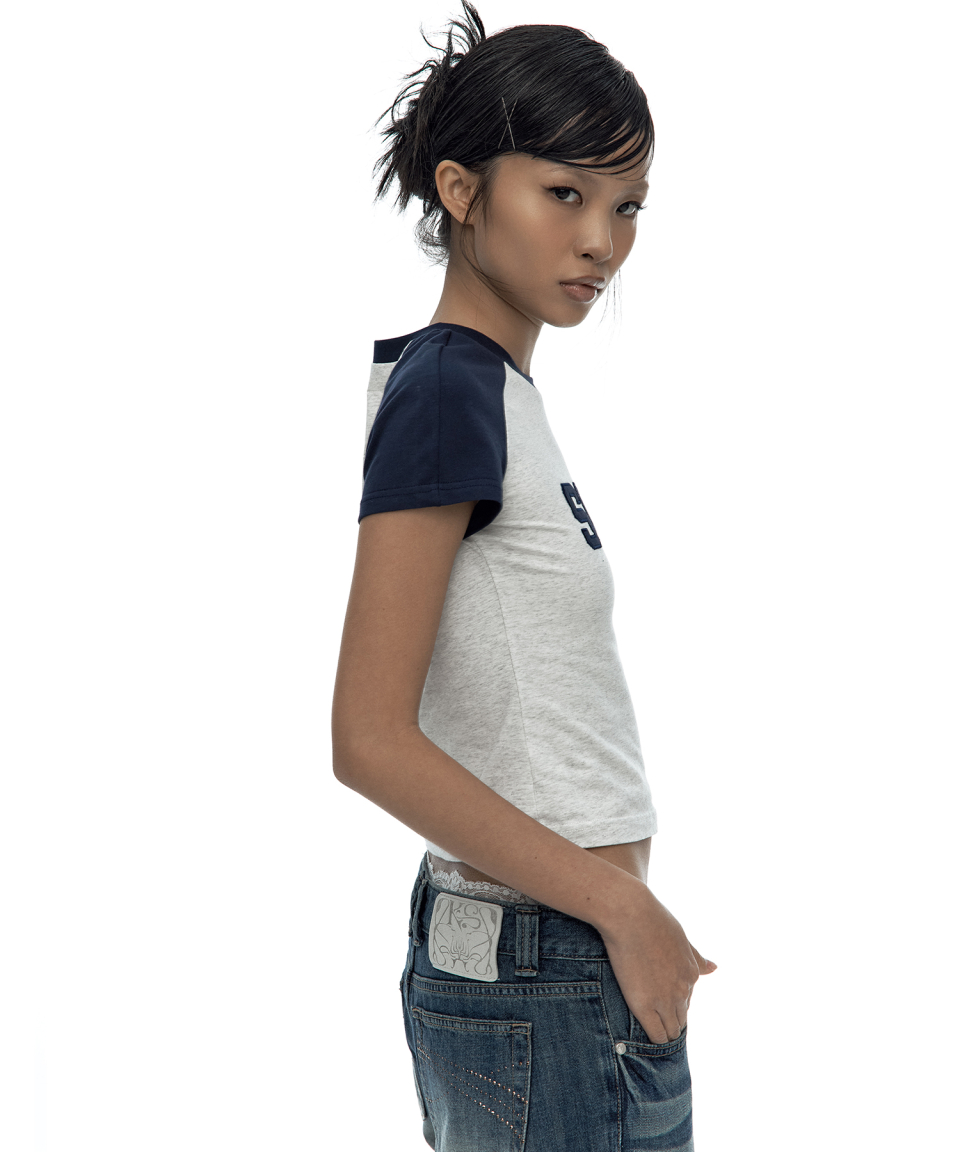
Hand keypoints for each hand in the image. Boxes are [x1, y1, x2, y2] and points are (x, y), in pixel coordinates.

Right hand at [600, 884, 716, 1043]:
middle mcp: (682, 990)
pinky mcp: (644, 1007)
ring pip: (670, 1030)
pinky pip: (655, 1035)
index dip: (673, 1005)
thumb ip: (696, 957)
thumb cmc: (653, 919)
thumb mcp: (681, 937)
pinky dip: (653, 1038)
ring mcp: (664, 1000)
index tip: (659, 1003)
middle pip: (680, 1019)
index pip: (686, 1002)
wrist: (631, 915)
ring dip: (662, 1030)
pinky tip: (642, 1034)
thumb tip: (715, 968)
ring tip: (648, 1029)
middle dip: (670, 1020)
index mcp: (691, 973)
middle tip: (653, 1018)